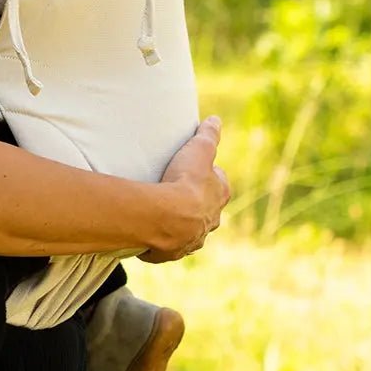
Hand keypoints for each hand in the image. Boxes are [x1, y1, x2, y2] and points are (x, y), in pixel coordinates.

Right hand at [138, 116, 229, 262]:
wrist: (167, 216)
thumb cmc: (186, 181)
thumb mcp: (199, 149)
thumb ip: (209, 135)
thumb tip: (216, 119)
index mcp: (218, 196)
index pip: (219, 184)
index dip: (210, 176)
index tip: (198, 170)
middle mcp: (210, 220)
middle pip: (206, 210)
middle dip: (196, 203)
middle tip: (178, 191)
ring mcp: (192, 238)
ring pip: (190, 231)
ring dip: (180, 224)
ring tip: (163, 213)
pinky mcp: (172, 251)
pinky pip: (168, 246)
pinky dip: (162, 240)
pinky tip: (151, 232)